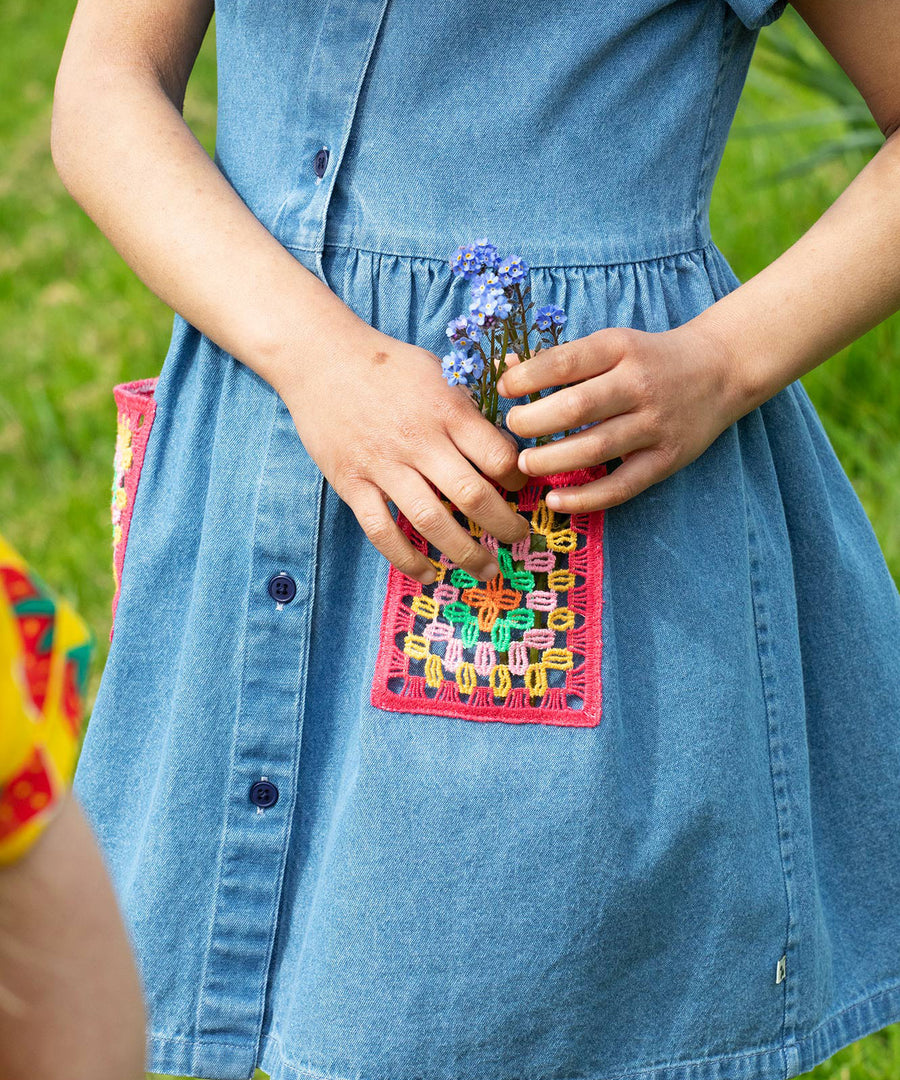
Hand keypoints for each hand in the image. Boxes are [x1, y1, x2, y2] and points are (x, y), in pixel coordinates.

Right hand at [275, 325, 530, 584]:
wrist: (320, 358)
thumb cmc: (387, 364)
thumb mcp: (439, 368)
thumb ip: (473, 403)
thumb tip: (516, 424)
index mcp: (447, 410)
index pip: (497, 456)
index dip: (518, 480)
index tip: (521, 490)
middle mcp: (419, 440)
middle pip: (472, 495)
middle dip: (504, 526)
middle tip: (519, 540)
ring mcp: (383, 465)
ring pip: (431, 521)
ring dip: (465, 552)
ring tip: (487, 569)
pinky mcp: (351, 483)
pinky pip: (382, 531)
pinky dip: (407, 558)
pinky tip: (429, 573)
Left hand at [495, 322, 748, 512]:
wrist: (719, 370)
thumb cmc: (649, 359)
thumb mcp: (612, 345)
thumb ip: (562, 360)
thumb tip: (506, 371)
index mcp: (620, 349)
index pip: (565, 362)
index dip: (528, 378)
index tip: (503, 389)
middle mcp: (639, 385)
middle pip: (578, 407)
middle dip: (534, 422)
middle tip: (511, 429)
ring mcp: (655, 425)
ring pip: (596, 448)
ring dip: (552, 460)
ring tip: (524, 464)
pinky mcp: (666, 459)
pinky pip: (621, 486)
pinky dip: (585, 498)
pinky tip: (554, 500)